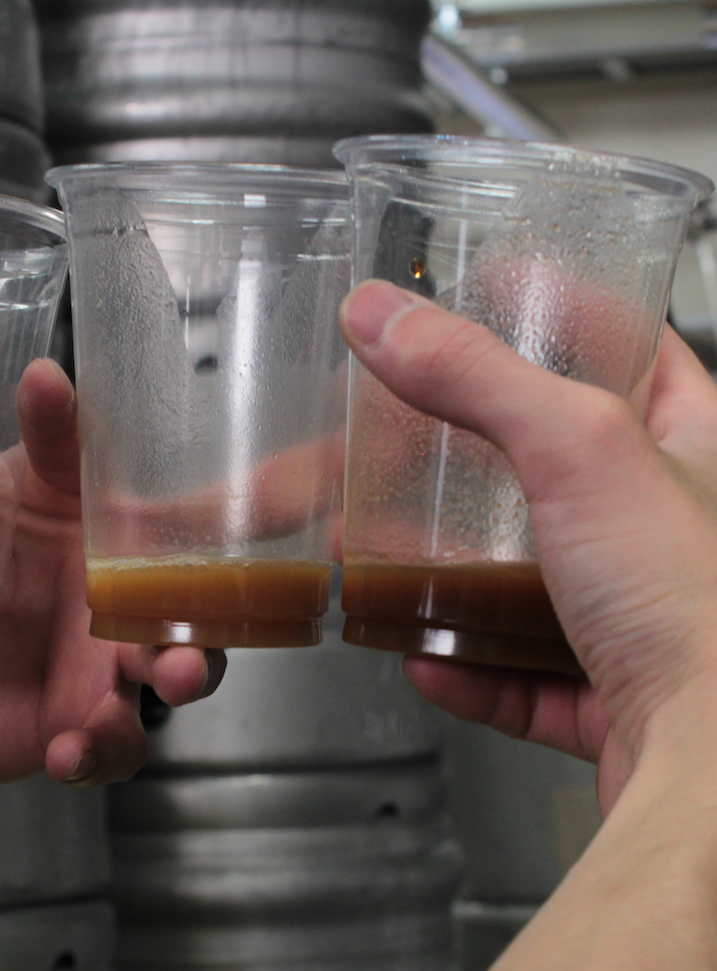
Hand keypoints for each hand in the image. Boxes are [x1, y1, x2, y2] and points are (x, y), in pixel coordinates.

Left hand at [0, 296, 225, 795]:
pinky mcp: (79, 718)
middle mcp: (91, 569)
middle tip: (183, 579)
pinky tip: (72, 749)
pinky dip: (108, 746)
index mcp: (52, 497)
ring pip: (172, 653)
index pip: (81, 447)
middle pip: (172, 562)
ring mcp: (95, 647)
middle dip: (197, 569)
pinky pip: (120, 737)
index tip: (41, 385)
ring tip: (164, 682)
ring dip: (185, 668)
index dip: (71, 418)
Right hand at [340, 280, 716, 813]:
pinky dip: (465, 662)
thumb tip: (385, 318)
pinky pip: (518, 668)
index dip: (562, 313)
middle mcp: (667, 526)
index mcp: (692, 445)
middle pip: (549, 469)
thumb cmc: (700, 609)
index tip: (495, 295)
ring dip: (445, 571)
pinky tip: (423, 656)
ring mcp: (638, 611)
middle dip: (463, 462)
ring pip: (524, 574)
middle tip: (404, 441)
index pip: (629, 349)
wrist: (715, 768)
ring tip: (381, 557)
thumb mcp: (577, 450)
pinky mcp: (608, 689)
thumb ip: (475, 376)